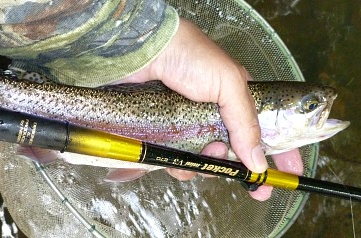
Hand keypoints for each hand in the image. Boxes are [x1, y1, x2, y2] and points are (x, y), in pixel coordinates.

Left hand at [116, 18, 303, 200]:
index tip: (290, 175)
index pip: (266, 131)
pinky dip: (181, 166)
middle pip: (234, 154)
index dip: (281, 153)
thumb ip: (246, 123)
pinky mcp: (166, 136)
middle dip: (239, 168)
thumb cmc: (190, 57)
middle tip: (244, 176)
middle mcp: (215, 116)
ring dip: (208, 166)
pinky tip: (180, 160)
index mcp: (237, 100)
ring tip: (208, 152)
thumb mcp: (229, 84)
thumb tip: (259, 162)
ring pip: (205, 161)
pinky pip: (178, 161)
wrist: (146, 52)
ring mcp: (189, 127)